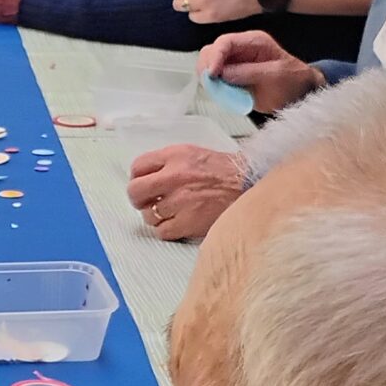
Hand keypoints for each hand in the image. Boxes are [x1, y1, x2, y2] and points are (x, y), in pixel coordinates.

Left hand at [125, 142, 246, 241]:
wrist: (251, 186)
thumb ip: (169, 162)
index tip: (143, 184)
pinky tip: (178, 223)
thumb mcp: (194, 154)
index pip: (138, 166)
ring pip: (148, 215)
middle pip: (135, 192)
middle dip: (139, 199)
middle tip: (148, 202)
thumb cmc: (225, 172)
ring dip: (156, 216)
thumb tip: (146, 175)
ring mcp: (180, 201)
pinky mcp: (188, 222)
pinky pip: (161, 232)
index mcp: (175, 156)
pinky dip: (167, 230)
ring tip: (171, 212)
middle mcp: (174, 177)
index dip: (137, 177)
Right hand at [200, 30, 321, 116]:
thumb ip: (249, 72)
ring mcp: (234, 64)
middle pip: (211, 52)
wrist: (299, 94)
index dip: (214, 57)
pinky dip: (214, 88)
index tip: (212, 74)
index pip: (225, 43)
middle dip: (207, 67)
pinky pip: (215, 81)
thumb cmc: (293, 80)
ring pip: (208, 66)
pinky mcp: (231, 79)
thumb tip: (223, 74)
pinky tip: (223, 94)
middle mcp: (240, 50)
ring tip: (219, 91)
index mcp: (252, 42)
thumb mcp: (275, 74)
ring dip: (209, 79)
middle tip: (211, 84)